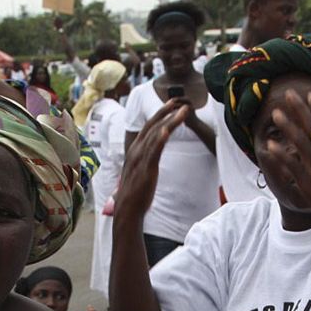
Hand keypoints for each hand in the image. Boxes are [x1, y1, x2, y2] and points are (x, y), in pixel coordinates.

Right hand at [115, 100, 187, 218]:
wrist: (127, 209)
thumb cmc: (135, 192)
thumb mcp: (140, 170)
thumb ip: (145, 159)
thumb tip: (151, 156)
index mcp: (135, 150)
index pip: (148, 127)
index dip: (160, 114)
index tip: (171, 104)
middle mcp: (136, 150)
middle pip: (152, 125)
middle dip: (165, 111)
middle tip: (178, 101)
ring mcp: (140, 158)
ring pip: (156, 134)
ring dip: (170, 121)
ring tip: (183, 111)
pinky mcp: (146, 168)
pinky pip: (154, 151)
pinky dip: (159, 139)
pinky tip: (167, 130)